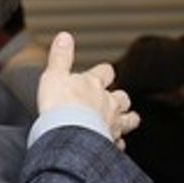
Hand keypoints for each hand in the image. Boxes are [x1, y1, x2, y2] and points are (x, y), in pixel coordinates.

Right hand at [37, 32, 140, 146]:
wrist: (68, 136)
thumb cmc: (59, 107)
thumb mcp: (54, 75)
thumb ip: (60, 57)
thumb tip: (64, 37)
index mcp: (94, 84)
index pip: (105, 72)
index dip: (103, 73)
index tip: (101, 74)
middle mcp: (108, 103)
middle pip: (122, 97)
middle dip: (119, 99)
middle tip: (114, 100)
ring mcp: (112, 124)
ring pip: (129, 120)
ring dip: (128, 120)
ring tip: (126, 121)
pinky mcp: (110, 143)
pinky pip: (119, 144)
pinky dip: (117, 144)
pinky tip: (114, 146)